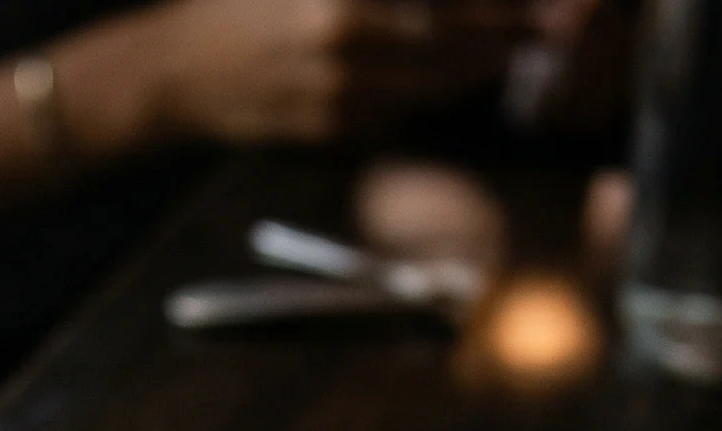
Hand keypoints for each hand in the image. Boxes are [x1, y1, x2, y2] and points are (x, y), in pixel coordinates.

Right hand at [146, 0, 534, 143]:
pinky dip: (425, 95)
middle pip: (453, 40)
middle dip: (503, 35)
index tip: (535, 8)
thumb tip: (439, 5)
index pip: (445, 2)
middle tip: (543, 29)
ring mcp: (344, 88)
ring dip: (473, 69)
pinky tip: (442, 81)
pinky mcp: (335, 127)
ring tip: (505, 54)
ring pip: (433, 82)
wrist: (178, 71)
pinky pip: (399, 111)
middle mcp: (350, 34)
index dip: (498, 6)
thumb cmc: (240, 6)